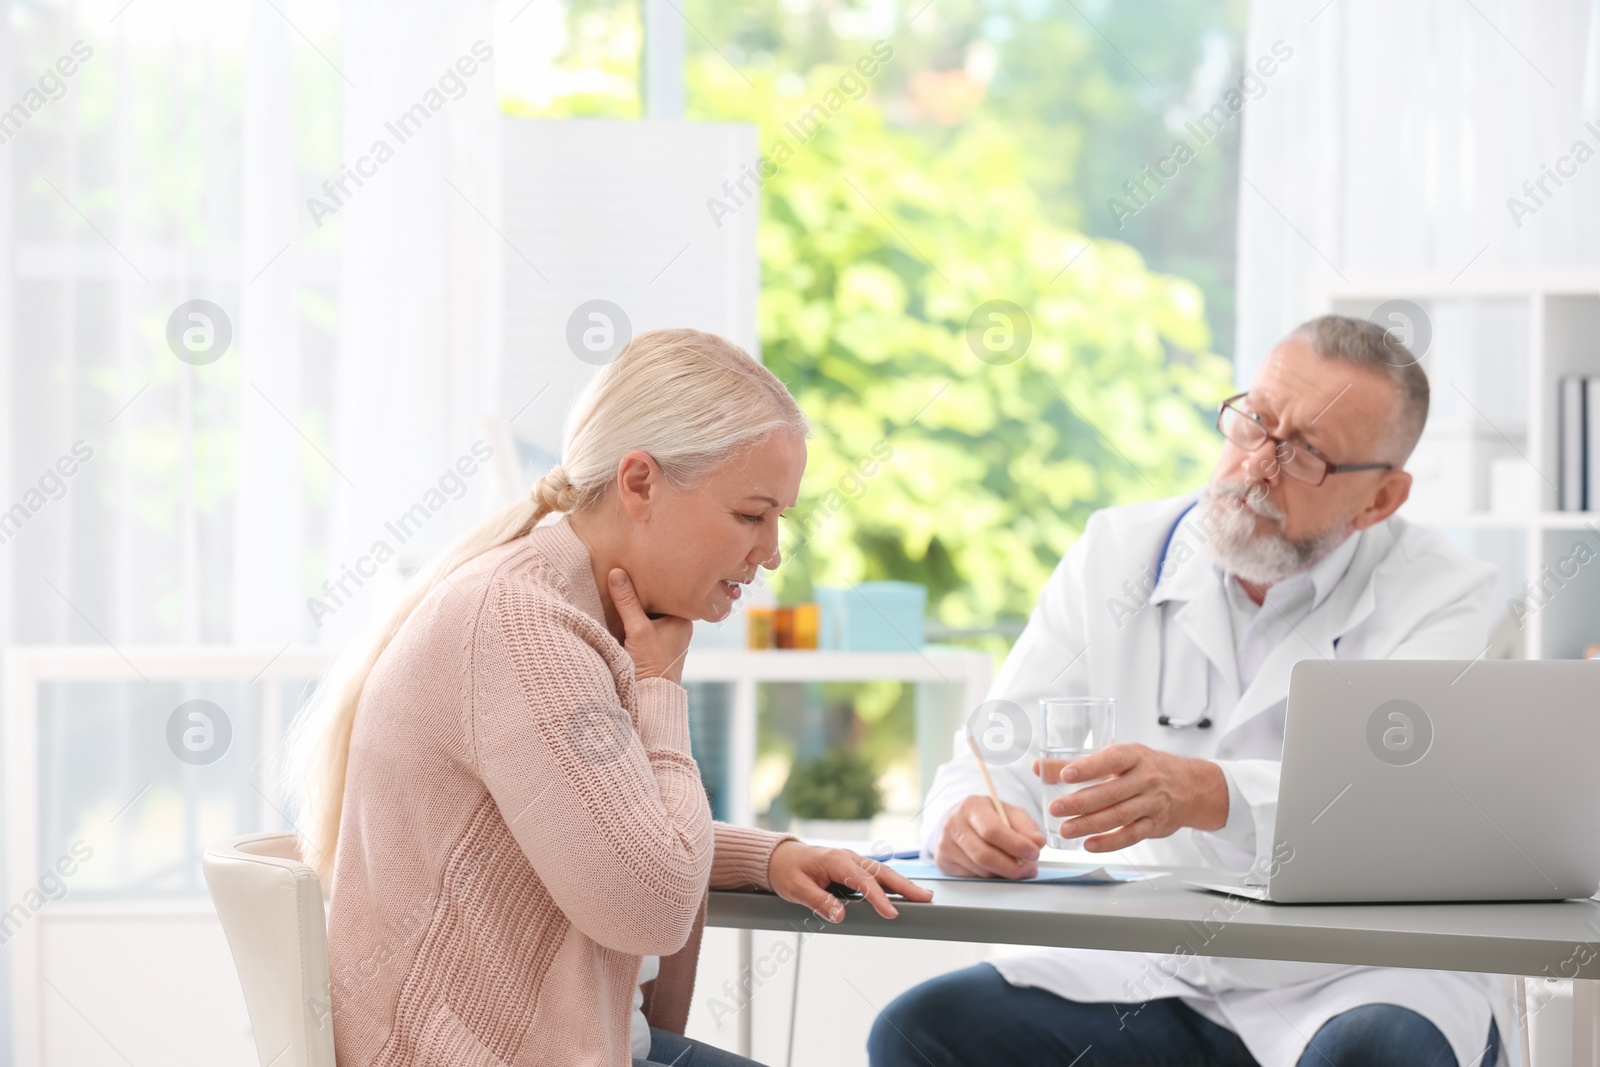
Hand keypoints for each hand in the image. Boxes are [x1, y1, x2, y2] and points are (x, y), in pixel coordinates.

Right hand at [608, 568, 692, 684]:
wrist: (648, 699)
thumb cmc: (652, 665)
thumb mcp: (638, 629)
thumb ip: (627, 601)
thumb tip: (616, 572)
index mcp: (682, 620)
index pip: (668, 593)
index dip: (654, 580)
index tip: (640, 565)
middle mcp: (675, 628)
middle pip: (655, 603)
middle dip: (640, 593)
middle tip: (625, 572)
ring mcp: (662, 638)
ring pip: (646, 615)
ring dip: (632, 607)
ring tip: (618, 587)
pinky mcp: (649, 648)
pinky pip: (638, 626)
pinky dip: (628, 620)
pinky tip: (616, 609)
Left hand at [767, 841, 933, 922]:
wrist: (778, 857)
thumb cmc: (786, 871)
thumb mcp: (796, 889)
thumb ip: (818, 901)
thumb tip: (840, 916)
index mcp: (835, 860)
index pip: (862, 880)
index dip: (878, 898)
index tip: (892, 913)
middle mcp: (848, 857)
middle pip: (881, 872)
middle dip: (905, 885)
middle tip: (926, 898)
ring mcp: (852, 861)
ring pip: (882, 872)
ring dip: (903, 884)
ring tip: (923, 896)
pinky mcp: (852, 868)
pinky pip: (875, 875)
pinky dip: (892, 883)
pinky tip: (903, 893)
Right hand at [933, 795, 1046, 878]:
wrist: (965, 821)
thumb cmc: (991, 817)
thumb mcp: (1011, 814)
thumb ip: (1027, 827)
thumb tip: (1038, 842)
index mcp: (971, 806)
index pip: (993, 830)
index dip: (1016, 845)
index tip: (1034, 853)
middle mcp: (953, 823)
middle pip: (984, 855)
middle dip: (1012, 866)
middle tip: (1029, 869)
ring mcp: (945, 843)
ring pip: (980, 869)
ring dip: (1004, 874)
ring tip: (1018, 868)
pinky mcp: (943, 860)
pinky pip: (971, 877)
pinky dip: (990, 877)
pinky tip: (998, 869)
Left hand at [1038, 743, 1226, 852]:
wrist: (1191, 786)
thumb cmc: (1147, 767)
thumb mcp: (1119, 757)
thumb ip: (1079, 763)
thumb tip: (1039, 767)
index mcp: (1135, 755)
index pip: (1112, 759)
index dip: (1088, 767)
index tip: (1065, 775)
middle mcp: (1146, 778)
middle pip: (1111, 792)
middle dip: (1081, 802)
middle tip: (1055, 808)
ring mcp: (1152, 803)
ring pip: (1119, 815)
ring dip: (1090, 824)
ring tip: (1065, 830)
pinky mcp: (1155, 825)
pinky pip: (1131, 835)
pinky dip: (1110, 842)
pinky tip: (1089, 845)